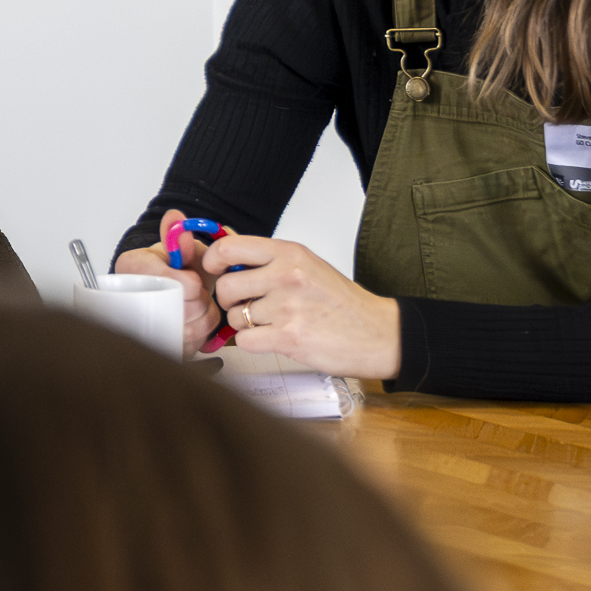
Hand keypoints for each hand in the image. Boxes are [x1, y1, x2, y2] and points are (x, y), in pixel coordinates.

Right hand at [109, 209, 226, 344]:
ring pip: (188, 329)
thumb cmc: (175, 270)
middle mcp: (127, 295)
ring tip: (198, 308)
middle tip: (198, 294)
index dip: (187, 282)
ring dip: (203, 319)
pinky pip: (188, 346)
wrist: (171, 292)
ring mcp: (141, 324)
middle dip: (199, 301)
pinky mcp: (157, 345)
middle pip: (180, 306)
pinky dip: (200, 336)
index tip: (193, 280)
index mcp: (131, 265)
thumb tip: (176, 218)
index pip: (164, 277)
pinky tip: (194, 323)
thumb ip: (180, 238)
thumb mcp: (180, 250)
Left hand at [208, 232, 401, 380]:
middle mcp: (287, 275)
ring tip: (271, 323)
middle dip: (228, 300)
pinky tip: (274, 338)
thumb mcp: (307, 265)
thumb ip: (268, 259)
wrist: (378, 333)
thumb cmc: (341, 302)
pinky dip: (254, 343)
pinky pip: (245, 341)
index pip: (229, 247)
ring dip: (245, 324)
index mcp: (289, 253)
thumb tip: (225, 253)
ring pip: (234, 316)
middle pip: (224, 286)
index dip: (212, 261)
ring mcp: (287, 306)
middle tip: (245, 305)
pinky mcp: (289, 337)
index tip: (214, 270)